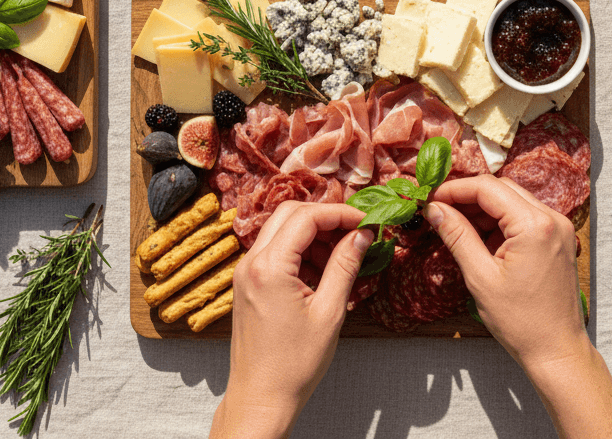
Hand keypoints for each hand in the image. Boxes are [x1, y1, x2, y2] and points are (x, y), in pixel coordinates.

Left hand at [210, 201, 372, 438]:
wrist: (260, 399)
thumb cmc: (293, 365)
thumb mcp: (330, 312)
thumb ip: (346, 266)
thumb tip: (362, 235)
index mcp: (269, 267)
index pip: (307, 217)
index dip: (340, 214)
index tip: (366, 220)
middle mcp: (251, 262)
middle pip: (291, 214)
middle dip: (326, 218)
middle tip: (355, 233)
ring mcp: (246, 272)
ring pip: (282, 229)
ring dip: (314, 235)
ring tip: (343, 258)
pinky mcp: (248, 283)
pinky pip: (275, 250)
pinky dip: (301, 252)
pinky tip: (323, 273)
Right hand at [425, 175, 586, 378]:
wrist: (558, 352)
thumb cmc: (521, 322)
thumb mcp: (481, 277)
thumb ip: (457, 236)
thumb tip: (434, 209)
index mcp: (534, 225)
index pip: (488, 188)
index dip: (455, 189)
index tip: (431, 199)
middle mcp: (552, 218)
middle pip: (501, 189)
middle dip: (468, 197)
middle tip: (440, 211)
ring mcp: (558, 228)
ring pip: (512, 200)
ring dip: (483, 209)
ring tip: (456, 227)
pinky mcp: (558, 239)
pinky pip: (524, 217)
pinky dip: (500, 222)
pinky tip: (480, 239)